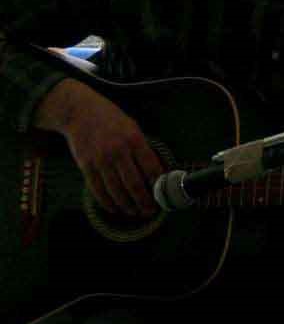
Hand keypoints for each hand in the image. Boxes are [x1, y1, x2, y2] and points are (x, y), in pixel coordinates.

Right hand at [51, 81, 164, 217]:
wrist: (80, 112)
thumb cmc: (111, 119)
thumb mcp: (132, 127)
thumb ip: (142, 147)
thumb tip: (156, 171)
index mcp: (134, 139)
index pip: (151, 167)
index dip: (158, 185)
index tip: (163, 195)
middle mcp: (118, 151)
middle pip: (134, 184)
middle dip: (144, 201)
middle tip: (150, 210)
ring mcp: (100, 160)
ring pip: (116, 190)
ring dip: (127, 205)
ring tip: (135, 212)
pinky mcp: (85, 166)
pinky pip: (97, 190)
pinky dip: (107, 202)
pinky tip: (115, 208)